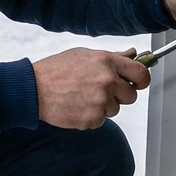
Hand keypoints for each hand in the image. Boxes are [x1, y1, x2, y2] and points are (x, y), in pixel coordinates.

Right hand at [32, 47, 149, 129]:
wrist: (34, 89)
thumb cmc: (54, 71)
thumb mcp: (83, 55)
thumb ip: (110, 57)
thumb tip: (132, 55)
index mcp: (106, 62)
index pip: (140, 73)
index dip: (141, 80)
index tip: (137, 83)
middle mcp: (107, 81)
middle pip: (131, 95)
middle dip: (119, 95)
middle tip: (99, 90)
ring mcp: (101, 101)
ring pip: (115, 109)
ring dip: (102, 106)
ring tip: (81, 97)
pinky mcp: (93, 118)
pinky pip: (101, 120)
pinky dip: (91, 116)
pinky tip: (76, 106)